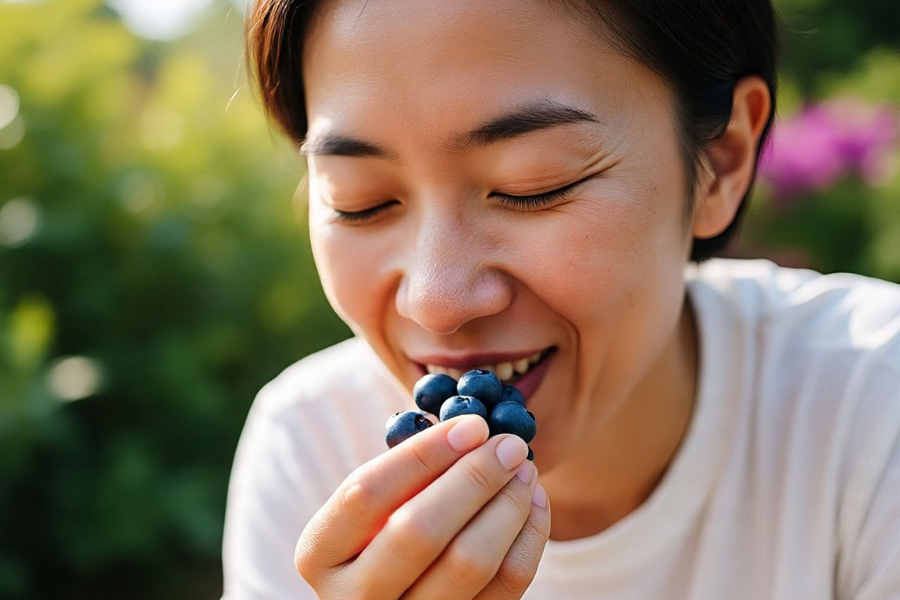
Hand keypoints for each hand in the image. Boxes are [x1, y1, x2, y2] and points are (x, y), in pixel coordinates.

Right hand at [294, 414, 550, 599]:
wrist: (401, 596)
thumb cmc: (387, 530)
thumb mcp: (376, 506)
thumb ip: (407, 472)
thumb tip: (472, 429)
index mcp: (320, 553)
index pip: (365, 494)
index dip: (422, 454)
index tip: (472, 425)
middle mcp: (353, 599)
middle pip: (418, 531)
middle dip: (473, 478)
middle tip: (509, 444)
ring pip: (469, 562)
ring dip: (508, 505)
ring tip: (523, 468)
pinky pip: (506, 586)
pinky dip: (529, 536)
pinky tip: (533, 501)